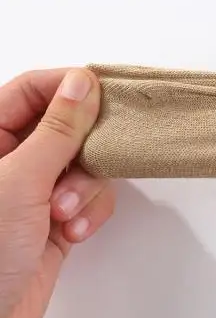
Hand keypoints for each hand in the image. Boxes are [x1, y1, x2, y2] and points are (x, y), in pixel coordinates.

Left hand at [0, 69, 114, 317]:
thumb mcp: (20, 181)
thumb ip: (58, 129)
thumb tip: (81, 83)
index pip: (31, 90)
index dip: (68, 88)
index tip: (103, 95)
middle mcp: (8, 161)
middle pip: (66, 127)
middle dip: (82, 151)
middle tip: (86, 163)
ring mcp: (32, 192)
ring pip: (84, 165)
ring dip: (86, 188)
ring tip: (65, 215)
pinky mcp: (54, 221)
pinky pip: (90, 199)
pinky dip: (90, 214)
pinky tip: (72, 234)